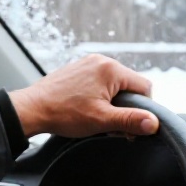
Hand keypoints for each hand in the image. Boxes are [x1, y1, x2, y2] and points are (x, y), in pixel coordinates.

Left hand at [7, 55, 156, 138]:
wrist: (31, 109)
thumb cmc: (64, 114)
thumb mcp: (102, 121)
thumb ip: (130, 120)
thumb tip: (154, 123)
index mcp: (111, 69)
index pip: (145, 87)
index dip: (143, 109)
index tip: (131, 125)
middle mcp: (101, 60)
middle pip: (129, 86)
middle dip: (125, 107)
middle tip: (111, 125)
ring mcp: (88, 63)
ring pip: (114, 85)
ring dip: (112, 104)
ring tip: (96, 119)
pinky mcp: (78, 70)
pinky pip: (99, 82)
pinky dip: (99, 97)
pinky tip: (87, 110)